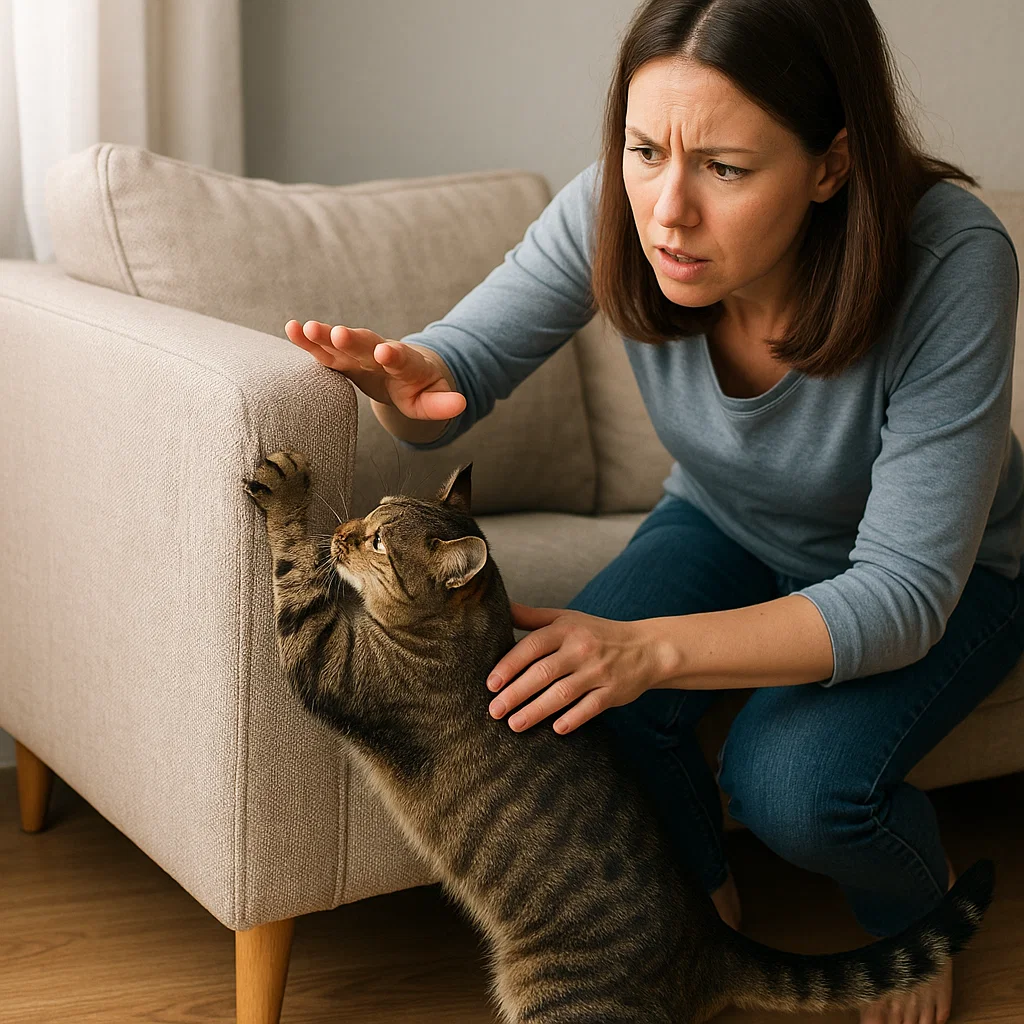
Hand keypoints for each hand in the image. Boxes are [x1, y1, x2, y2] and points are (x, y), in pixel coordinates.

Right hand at [284, 319, 466, 421]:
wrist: (407, 370)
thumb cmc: (420, 389)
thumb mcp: (434, 400)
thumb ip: (443, 404)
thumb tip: (462, 405)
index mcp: (407, 365)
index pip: (402, 359)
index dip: (395, 355)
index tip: (386, 352)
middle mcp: (381, 352)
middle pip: (367, 344)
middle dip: (354, 340)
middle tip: (339, 334)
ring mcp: (360, 353)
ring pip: (342, 343)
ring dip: (324, 336)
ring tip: (306, 328)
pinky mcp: (343, 358)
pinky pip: (325, 349)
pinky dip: (309, 340)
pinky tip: (291, 328)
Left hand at [485, 602, 664, 734]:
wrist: (646, 648)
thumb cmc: (596, 634)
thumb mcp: (566, 619)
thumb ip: (532, 617)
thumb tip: (501, 607)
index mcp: (566, 629)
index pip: (532, 646)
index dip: (510, 665)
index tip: (491, 684)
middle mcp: (581, 648)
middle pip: (543, 672)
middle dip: (516, 693)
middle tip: (494, 710)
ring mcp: (598, 671)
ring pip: (563, 693)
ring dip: (536, 710)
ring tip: (514, 724)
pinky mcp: (613, 692)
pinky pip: (590, 708)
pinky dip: (573, 719)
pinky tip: (556, 729)